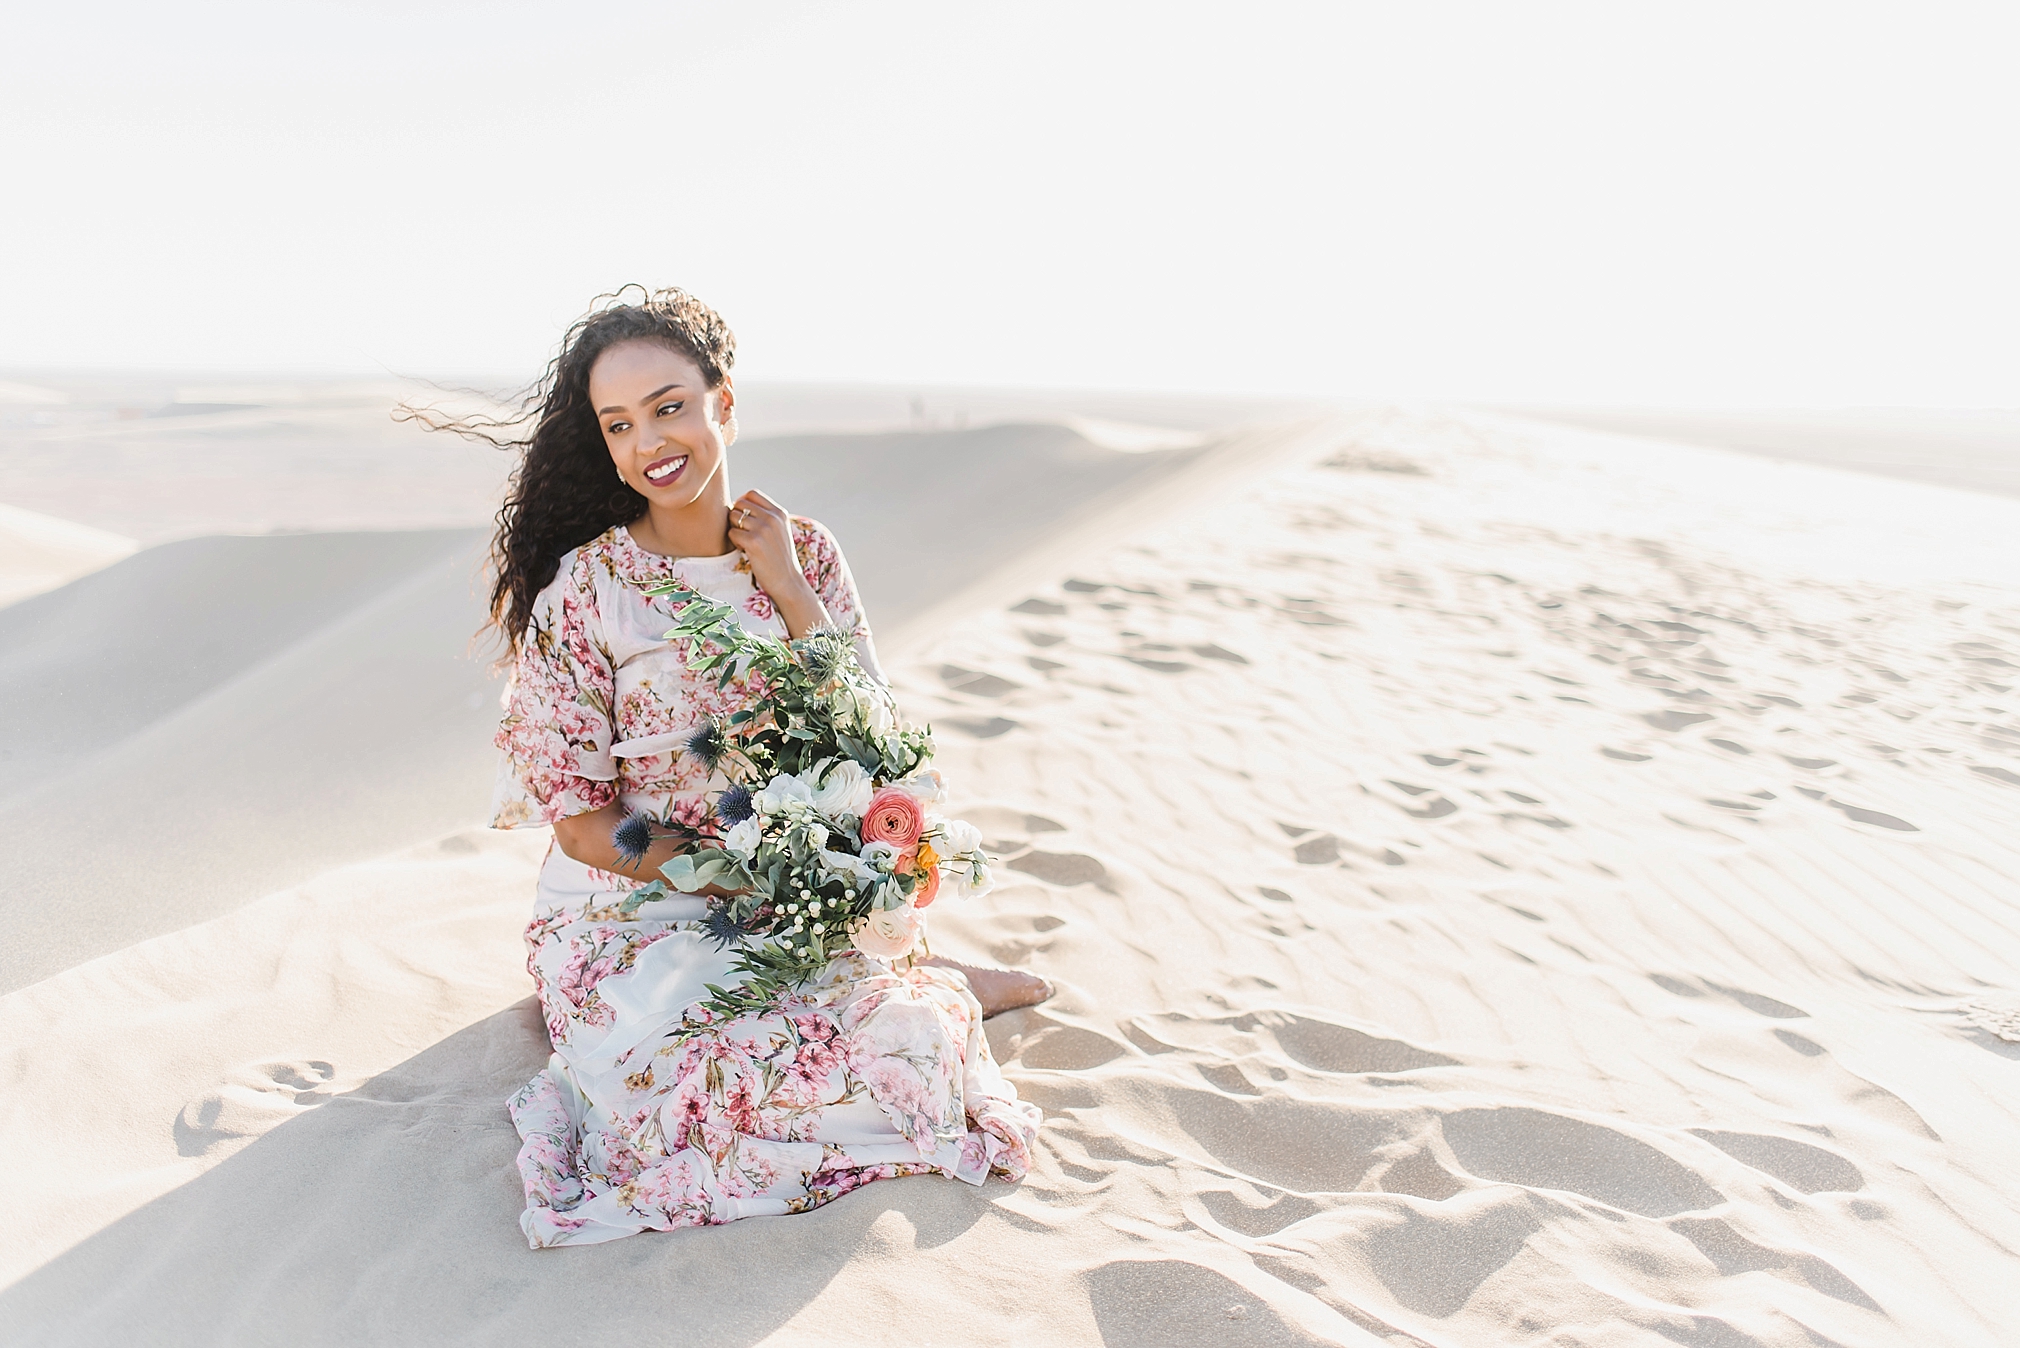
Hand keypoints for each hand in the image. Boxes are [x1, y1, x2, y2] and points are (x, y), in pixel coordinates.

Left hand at [728, 489, 829, 636]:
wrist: (788, 581)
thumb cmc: (779, 557)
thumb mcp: (779, 531)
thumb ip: (765, 516)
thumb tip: (737, 504)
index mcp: (779, 513)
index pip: (752, 494)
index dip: (743, 504)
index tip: (745, 519)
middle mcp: (772, 518)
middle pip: (740, 503)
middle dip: (736, 516)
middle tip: (743, 532)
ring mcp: (764, 529)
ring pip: (733, 517)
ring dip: (735, 529)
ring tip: (745, 542)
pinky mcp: (754, 542)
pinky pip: (732, 533)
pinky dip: (735, 542)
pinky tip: (745, 550)